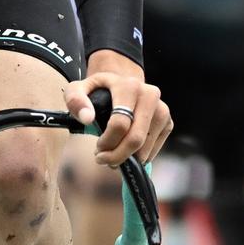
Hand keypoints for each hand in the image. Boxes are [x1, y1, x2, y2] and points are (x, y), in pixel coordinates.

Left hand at [65, 50, 170, 165]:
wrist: (122, 85)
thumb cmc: (99, 91)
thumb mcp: (79, 89)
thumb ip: (75, 100)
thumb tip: (87, 118)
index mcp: (129, 86)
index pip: (120, 123)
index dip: (107, 142)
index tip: (97, 149)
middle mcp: (150, 95)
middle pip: (136, 138)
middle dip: (117, 156)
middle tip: (103, 160)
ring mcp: (162, 109)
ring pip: (146, 147)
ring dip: (128, 159)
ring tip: (113, 155)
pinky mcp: (168, 122)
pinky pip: (154, 149)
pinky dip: (139, 157)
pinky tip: (127, 152)